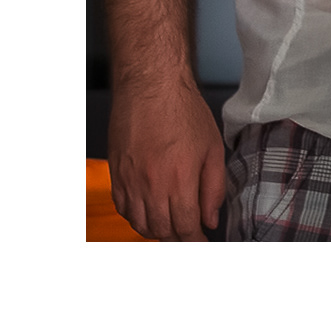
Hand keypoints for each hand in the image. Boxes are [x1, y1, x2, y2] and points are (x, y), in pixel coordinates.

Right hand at [108, 73, 226, 239]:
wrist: (151, 89)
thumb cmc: (184, 113)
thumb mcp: (213, 148)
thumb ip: (214, 187)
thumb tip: (211, 218)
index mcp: (179, 179)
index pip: (186, 226)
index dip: (196, 240)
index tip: (203, 241)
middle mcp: (151, 186)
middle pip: (162, 229)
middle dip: (178, 237)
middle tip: (190, 233)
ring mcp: (130, 182)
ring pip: (140, 224)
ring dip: (157, 230)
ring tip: (172, 226)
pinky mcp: (117, 176)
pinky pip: (124, 209)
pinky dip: (137, 218)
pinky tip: (149, 212)